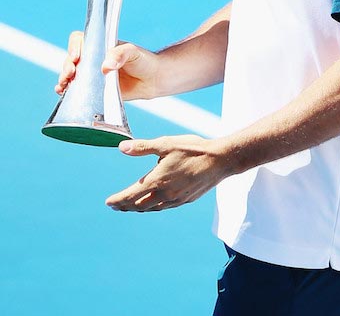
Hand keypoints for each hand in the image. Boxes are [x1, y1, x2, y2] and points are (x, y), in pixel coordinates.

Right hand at [55, 31, 158, 100]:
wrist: (152, 80)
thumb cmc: (143, 61)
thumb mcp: (133, 52)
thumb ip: (120, 55)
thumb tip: (106, 67)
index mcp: (100, 46)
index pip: (80, 40)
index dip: (74, 47)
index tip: (76, 57)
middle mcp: (93, 59)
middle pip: (71, 58)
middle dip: (66, 66)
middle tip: (71, 73)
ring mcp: (92, 74)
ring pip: (70, 73)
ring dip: (63, 78)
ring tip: (64, 85)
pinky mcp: (94, 89)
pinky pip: (76, 88)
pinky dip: (66, 89)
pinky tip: (62, 92)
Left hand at [105, 135, 227, 211]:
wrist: (220, 160)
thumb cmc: (193, 149)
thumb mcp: (165, 143)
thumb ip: (142, 147)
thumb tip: (121, 148)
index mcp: (157, 180)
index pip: (131, 195)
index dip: (118, 200)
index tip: (108, 202)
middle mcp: (165, 194)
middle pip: (139, 206)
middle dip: (126, 206)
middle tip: (116, 205)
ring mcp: (176, 199)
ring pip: (152, 208)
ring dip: (139, 208)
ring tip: (132, 206)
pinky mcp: (186, 199)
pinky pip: (165, 207)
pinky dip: (155, 206)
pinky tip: (155, 202)